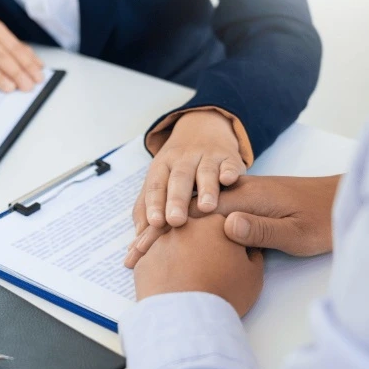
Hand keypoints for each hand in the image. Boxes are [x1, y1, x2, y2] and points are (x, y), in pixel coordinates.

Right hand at [126, 175, 340, 266]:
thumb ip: (261, 229)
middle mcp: (237, 193)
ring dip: (165, 228)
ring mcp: (239, 196)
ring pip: (192, 212)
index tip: (144, 248)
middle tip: (132, 255)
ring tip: (142, 245)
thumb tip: (225, 225)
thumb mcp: (296, 231)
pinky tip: (173, 235)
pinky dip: (185, 225)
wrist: (343, 201)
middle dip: (156, 231)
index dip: (166, 231)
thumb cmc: (324, 219)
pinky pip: (206, 213)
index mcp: (245, 197)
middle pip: (186, 211)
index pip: (195, 214)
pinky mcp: (245, 203)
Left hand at [132, 110, 244, 231]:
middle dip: (177, 200)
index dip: (155, 203)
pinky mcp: (229, 158)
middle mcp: (183, 160)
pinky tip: (228, 180)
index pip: (156, 185)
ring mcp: (207, 157)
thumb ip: (146, 209)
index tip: (155, 222)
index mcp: (162, 166)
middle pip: (179, 179)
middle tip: (176, 220)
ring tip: (206, 207)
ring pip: (205, 172)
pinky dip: (229, 171)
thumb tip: (138, 239)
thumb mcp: (159, 181)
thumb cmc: (177, 168)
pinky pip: (230, 164)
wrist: (202, 129)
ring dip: (206, 189)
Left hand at [133, 215, 263, 316]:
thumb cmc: (224, 293)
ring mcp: (162, 239)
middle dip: (197, 236)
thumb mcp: (252, 274)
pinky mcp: (145, 256)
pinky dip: (155, 262)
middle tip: (201, 254)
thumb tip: (248, 248)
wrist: (188, 315)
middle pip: (192, 224)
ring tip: (179, 268)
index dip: (223, 230)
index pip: (221, 218)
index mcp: (216, 222)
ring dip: (173, 248)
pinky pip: (150, 255)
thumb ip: (252, 254)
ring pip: (168, 238)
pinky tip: (160, 275)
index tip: (225, 241)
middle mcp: (186, 223)